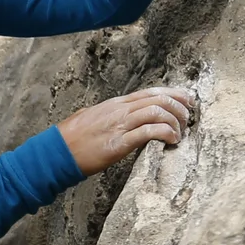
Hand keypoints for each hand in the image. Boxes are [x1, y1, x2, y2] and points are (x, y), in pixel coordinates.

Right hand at [59, 87, 195, 175]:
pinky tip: (171, 141)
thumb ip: (112, 115)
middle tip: (187, 119)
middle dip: (179, 107)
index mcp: (116, 104)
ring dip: (175, 121)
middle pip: (159, 99)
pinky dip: (165, 133)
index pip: (151, 92)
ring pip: (157, 112)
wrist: (57, 152)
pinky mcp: (119, 142)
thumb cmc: (73, 138)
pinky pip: (149, 131)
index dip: (173, 94)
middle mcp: (120, 110)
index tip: (187, 101)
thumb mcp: (94, 118)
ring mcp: (120, 124)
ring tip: (179, 134)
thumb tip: (124, 117)